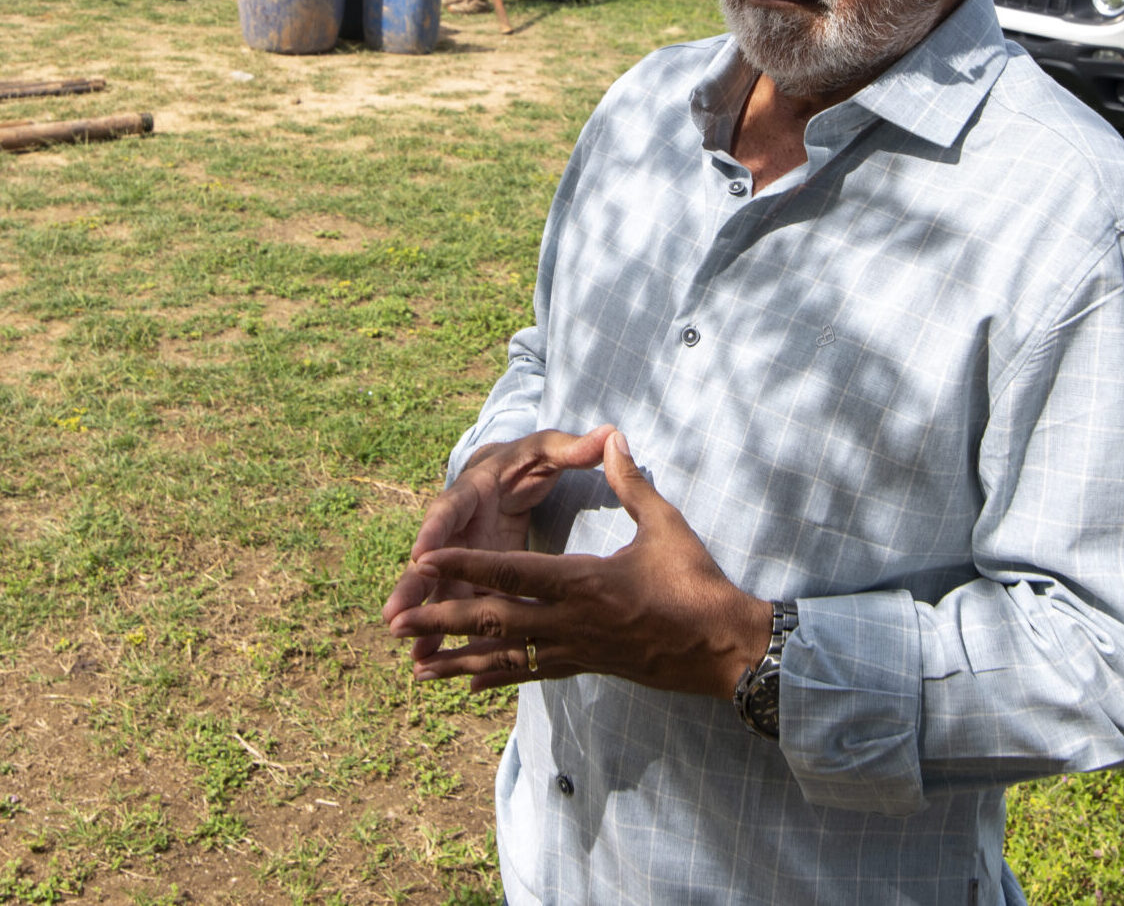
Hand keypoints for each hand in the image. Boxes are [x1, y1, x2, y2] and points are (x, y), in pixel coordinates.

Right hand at [382, 426, 613, 664]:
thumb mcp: (547, 449)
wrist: (506, 473)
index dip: (434, 531)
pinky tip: (435, 659)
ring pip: (440, 589)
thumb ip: (573, 448)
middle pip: (433, 558)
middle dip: (414, 587)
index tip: (419, 554)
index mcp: (473, 490)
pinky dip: (446, 631)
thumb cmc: (527, 460)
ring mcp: (462, 553)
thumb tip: (610, 434)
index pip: (450, 508)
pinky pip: (458, 603)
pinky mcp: (472, 574)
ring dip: (427, 621)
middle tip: (394, 616)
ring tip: (415, 654)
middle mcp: (459, 525)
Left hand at [388, 429, 770, 698]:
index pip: (512, 573)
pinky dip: (497, 678)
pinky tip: (471, 685)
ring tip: (418, 671)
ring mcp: (578, 650)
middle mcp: (572, 621)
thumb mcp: (667, 525)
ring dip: (459, 662)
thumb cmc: (697, 584)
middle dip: (443, 620)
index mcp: (585, 582)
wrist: (724, 646)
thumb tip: (613, 437)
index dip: (465, 564)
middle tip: (399, 625)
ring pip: (506, 658)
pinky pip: (532, 674)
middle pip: (494, 621)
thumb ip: (632, 481)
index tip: (424, 562)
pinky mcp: (588, 666)